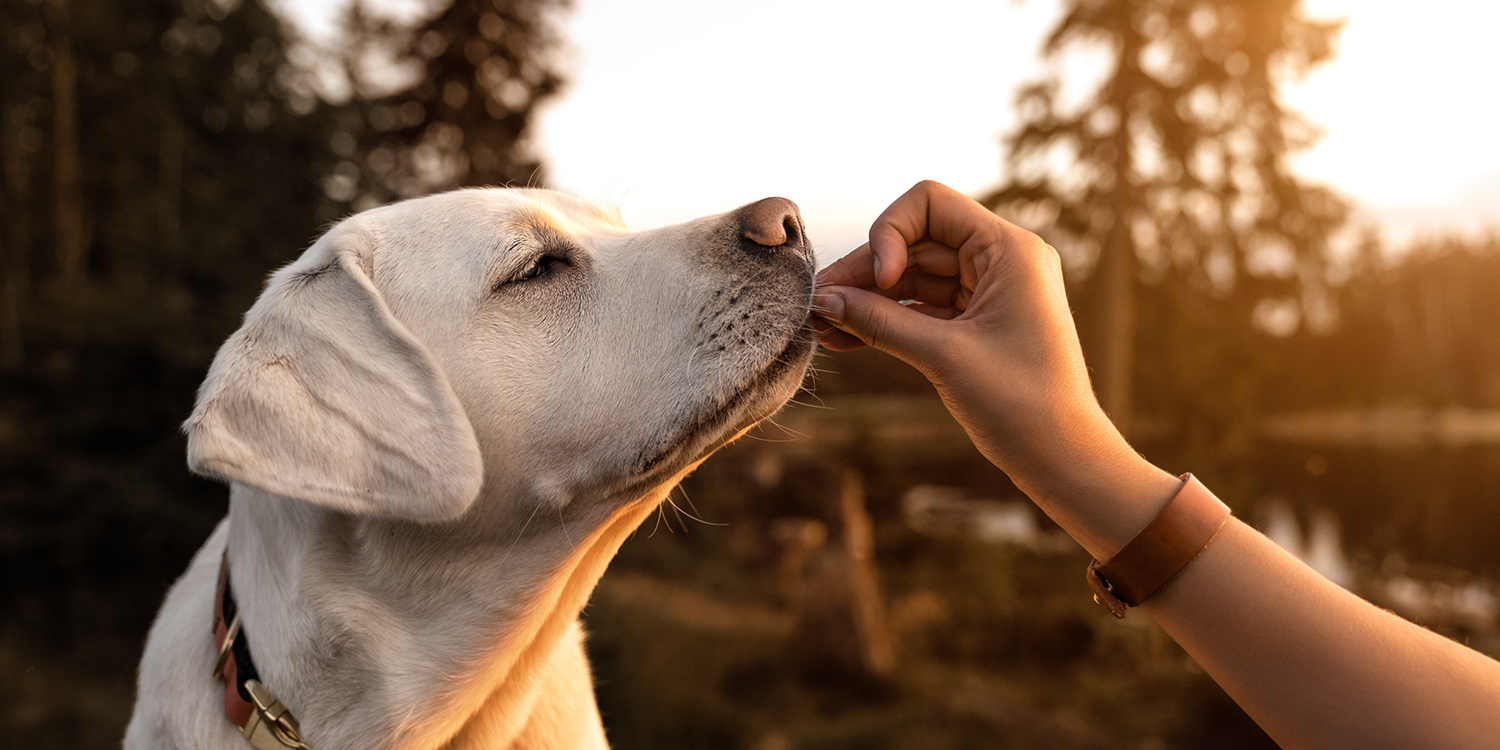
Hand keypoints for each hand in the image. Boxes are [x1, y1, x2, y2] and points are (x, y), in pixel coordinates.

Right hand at [813, 181, 1177, 557]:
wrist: (1062, 458)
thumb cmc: (1020, 403)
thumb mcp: (943, 356)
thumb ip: (879, 321)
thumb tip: (823, 300)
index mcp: (1009, 249)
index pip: (930, 203)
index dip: (890, 232)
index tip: (879, 280)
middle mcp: (1001, 259)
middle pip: (915, 243)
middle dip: (865, 273)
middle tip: (816, 305)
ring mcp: (989, 291)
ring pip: (914, 278)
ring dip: (869, 299)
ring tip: (821, 327)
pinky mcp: (978, 323)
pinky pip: (923, 308)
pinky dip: (887, 320)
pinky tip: (844, 338)